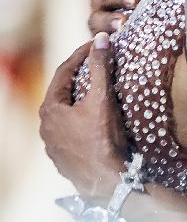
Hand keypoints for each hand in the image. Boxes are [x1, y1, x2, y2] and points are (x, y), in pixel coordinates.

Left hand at [39, 33, 128, 201]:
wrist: (106, 183)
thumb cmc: (102, 138)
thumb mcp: (101, 97)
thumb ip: (100, 66)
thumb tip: (100, 38)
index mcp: (49, 110)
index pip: (64, 71)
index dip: (81, 54)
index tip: (97, 45)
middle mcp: (45, 127)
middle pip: (63, 91)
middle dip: (80, 75)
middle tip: (98, 62)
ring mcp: (53, 145)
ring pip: (66, 112)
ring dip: (81, 97)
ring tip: (99, 88)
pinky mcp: (64, 158)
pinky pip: (71, 129)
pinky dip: (82, 117)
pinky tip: (97, 116)